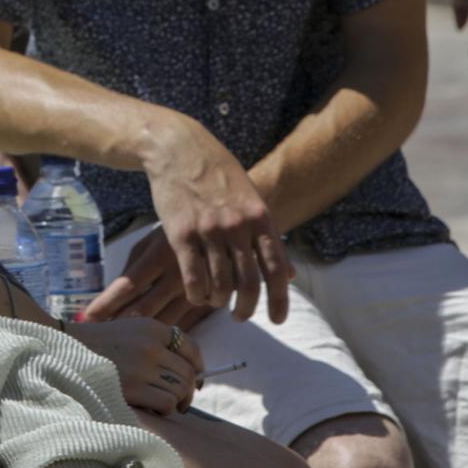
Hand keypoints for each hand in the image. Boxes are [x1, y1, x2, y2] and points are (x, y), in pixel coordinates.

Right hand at [64, 315, 204, 414]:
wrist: (65, 350)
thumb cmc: (99, 345)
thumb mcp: (131, 331)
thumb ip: (158, 343)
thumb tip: (192, 372)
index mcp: (152, 327)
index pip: (190, 346)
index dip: (197, 365)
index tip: (195, 378)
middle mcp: (151, 345)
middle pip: (188, 372)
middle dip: (188, 389)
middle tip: (179, 400)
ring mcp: (142, 367)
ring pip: (180, 389)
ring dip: (176, 401)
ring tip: (164, 404)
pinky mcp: (133, 388)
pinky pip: (167, 403)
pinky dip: (165, 409)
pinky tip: (153, 408)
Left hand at [83, 230, 239, 330]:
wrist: (225, 230)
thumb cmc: (176, 234)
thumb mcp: (151, 241)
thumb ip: (133, 266)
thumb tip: (111, 295)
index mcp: (160, 255)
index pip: (128, 285)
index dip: (106, 304)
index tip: (87, 317)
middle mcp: (178, 276)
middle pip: (143, 311)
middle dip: (119, 325)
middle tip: (97, 337)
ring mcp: (196, 293)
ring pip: (163, 325)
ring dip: (140, 336)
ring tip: (117, 344)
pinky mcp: (208, 306)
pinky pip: (183, 329)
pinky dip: (164, 338)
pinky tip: (148, 344)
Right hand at [141, 118, 293, 319]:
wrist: (179, 148)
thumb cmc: (217, 174)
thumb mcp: (251, 198)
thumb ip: (268, 236)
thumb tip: (289, 274)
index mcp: (259, 217)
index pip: (276, 268)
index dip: (279, 299)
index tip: (277, 320)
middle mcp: (237, 226)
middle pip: (248, 283)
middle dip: (246, 308)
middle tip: (240, 316)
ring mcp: (208, 230)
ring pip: (219, 284)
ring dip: (218, 301)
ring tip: (215, 301)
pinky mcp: (180, 233)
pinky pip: (192, 277)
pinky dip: (196, 293)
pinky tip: (196, 294)